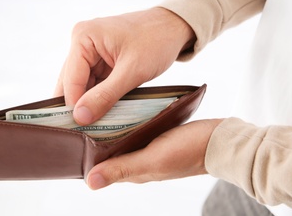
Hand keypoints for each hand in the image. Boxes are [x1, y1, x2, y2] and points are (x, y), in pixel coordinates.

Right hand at [55, 7, 194, 124]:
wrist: (174, 27)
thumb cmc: (156, 40)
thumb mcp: (132, 71)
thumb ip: (105, 95)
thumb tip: (80, 117)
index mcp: (83, 37)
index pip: (70, 79)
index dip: (74, 106)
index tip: (80, 129)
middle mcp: (81, 42)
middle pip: (71, 82)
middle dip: (78, 105)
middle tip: (83, 132)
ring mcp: (89, 52)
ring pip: (81, 86)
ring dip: (88, 104)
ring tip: (94, 125)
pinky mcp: (99, 60)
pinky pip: (93, 84)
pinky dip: (97, 98)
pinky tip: (102, 113)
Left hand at [86, 119, 222, 189]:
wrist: (221, 141)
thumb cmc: (188, 151)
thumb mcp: (152, 160)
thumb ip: (122, 168)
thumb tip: (90, 182)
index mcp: (134, 170)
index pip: (102, 166)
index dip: (85, 156)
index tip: (70, 138)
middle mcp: (138, 161)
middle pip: (109, 152)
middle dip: (94, 139)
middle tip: (79, 118)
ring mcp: (148, 149)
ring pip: (122, 140)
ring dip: (109, 130)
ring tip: (96, 111)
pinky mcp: (158, 137)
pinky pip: (136, 131)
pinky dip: (126, 123)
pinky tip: (122, 110)